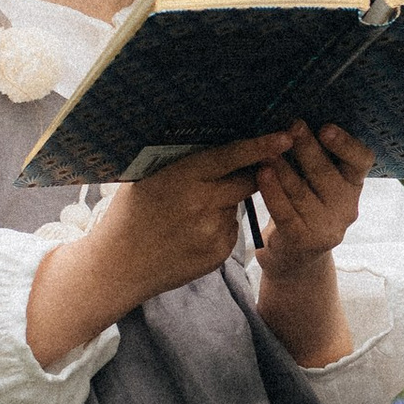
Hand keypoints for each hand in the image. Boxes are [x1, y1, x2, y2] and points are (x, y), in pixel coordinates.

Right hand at [25, 139, 276, 371]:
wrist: (119, 267)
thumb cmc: (129, 215)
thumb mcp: (147, 178)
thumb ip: (182, 163)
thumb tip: (215, 142)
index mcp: (183, 177)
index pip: (232, 157)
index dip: (260, 145)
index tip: (285, 137)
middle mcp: (203, 204)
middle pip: (247, 182)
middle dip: (247, 174)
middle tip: (234, 173)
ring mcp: (213, 232)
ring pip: (236, 206)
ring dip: (224, 203)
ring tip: (190, 214)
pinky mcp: (219, 254)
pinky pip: (230, 229)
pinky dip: (218, 226)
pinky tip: (191, 234)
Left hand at [253, 123, 371, 269]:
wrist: (293, 257)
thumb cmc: (302, 206)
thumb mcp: (316, 181)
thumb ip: (314, 156)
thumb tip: (295, 118)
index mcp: (353, 184)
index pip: (361, 161)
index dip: (346, 144)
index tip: (326, 128)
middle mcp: (347, 206)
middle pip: (326, 174)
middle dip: (307, 149)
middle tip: (291, 127)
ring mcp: (328, 227)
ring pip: (302, 192)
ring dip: (283, 168)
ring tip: (267, 149)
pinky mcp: (305, 242)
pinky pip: (286, 213)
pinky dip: (272, 192)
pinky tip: (261, 175)